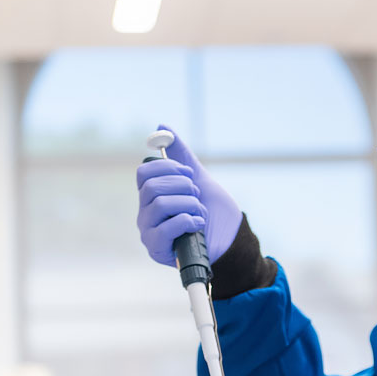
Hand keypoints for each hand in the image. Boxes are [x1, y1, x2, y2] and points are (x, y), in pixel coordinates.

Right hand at [136, 125, 241, 265]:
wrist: (232, 242)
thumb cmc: (214, 213)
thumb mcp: (200, 179)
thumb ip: (182, 156)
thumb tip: (162, 126)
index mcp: (152, 195)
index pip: (144, 172)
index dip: (168, 168)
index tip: (189, 175)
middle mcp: (146, 212)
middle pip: (152, 186)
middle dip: (184, 187)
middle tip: (198, 197)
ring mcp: (149, 231)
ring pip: (160, 204)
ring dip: (189, 204)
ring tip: (200, 213)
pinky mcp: (157, 248)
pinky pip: (166, 227)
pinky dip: (188, 221)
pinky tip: (199, 224)